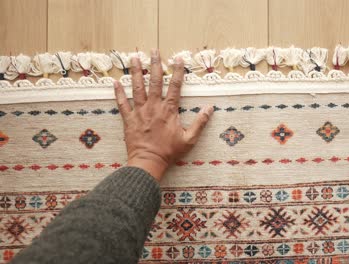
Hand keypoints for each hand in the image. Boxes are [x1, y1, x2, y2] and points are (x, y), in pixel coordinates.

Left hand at [113, 50, 213, 181]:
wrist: (148, 162)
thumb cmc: (169, 152)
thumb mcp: (189, 139)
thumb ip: (200, 122)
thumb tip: (210, 108)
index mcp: (169, 110)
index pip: (175, 87)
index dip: (178, 72)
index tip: (178, 59)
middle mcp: (154, 107)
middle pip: (155, 82)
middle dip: (155, 65)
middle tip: (154, 51)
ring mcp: (140, 112)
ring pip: (137, 88)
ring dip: (136, 72)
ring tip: (134, 58)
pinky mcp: (129, 119)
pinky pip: (122, 103)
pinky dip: (118, 93)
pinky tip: (115, 82)